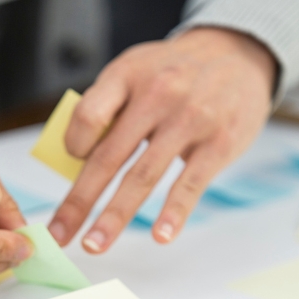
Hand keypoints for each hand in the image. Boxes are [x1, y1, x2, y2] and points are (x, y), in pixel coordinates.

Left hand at [47, 27, 274, 252]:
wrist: (239, 53)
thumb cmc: (175, 71)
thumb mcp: (135, 70)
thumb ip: (106, 107)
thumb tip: (75, 161)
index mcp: (127, 75)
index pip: (88, 115)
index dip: (73, 144)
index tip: (70, 163)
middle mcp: (157, 95)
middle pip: (108, 157)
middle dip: (79, 202)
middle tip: (59, 235)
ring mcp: (190, 119)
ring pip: (143, 176)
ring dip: (115, 216)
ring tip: (95, 244)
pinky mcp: (219, 142)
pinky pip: (190, 183)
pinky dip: (174, 213)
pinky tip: (160, 236)